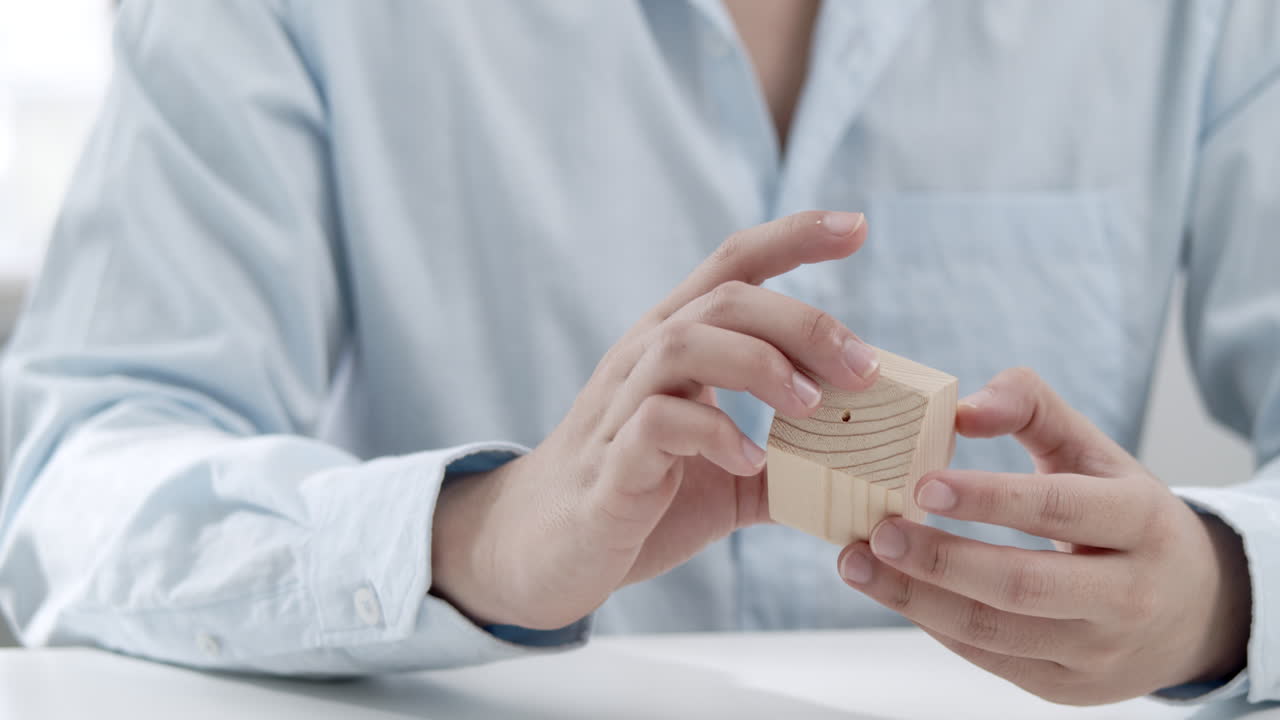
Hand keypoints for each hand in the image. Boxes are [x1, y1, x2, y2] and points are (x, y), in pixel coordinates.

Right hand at [432, 211, 880, 629]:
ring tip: (811, 408)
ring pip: (685, 343)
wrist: (548, 551)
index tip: (858, 227)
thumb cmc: (639, 496)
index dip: (793, 237)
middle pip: (722, 299)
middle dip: (802, 322)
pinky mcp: (611, 464)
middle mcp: (643, 359)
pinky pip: (658, 422)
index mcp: (673, 345)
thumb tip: (861, 464)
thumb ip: (782, 457)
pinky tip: (750, 462)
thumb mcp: (724, 471)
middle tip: (863, 368)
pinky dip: (715, 434)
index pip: (732, 265)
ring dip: (761, 366)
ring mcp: (621, 407)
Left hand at [837, 367, 1251, 704]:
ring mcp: (1098, 650)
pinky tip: (893, 591)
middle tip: (877, 531)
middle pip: (1021, 583)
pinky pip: (989, 659)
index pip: (1058, 509)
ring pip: (995, 632)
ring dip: (916, 599)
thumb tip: (964, 406)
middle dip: (939, 560)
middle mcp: (1127, 594)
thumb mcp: (1096, 453)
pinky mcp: (1067, 687)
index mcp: (1139, 521)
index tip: (922, 485)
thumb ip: (1032, 408)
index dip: (990, 499)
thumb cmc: (1126, 519)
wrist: (1193, 612)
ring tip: (858, 563)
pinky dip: (934, 625)